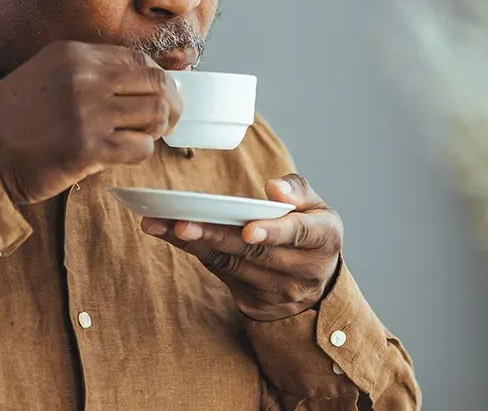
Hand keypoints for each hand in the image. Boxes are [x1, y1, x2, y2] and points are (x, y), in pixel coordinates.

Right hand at [0, 40, 181, 203]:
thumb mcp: (45, 75)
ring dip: (155, 131)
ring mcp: (87, 111)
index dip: (157, 79)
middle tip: (167, 122)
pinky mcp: (88, 147)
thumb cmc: (9, 122)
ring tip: (142, 139)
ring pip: (155, 115)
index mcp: (73, 54)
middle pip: (156, 83)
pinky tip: (121, 156)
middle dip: (170, 104)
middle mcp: (83, 76)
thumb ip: (87, 74)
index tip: (160, 95)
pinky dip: (139, 154)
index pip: (138, 59)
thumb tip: (139, 85)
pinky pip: (140, 148)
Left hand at [141, 174, 342, 320]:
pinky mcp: (252, 299)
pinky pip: (220, 271)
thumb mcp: (316, 207)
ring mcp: (277, 289)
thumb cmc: (310, 231)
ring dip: (196, 243)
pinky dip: (193, 250)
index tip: (248, 228)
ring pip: (232, 263)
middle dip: (216, 236)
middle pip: (255, 251)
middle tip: (183, 223)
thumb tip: (275, 189)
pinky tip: (167, 233)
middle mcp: (303, 269)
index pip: (299, 234)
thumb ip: (298, 190)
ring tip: (163, 224)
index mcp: (324, 238)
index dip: (274, 230)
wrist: (314, 283)